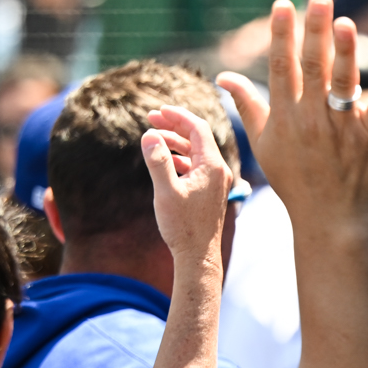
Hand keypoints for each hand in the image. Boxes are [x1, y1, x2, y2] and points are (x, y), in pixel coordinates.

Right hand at [141, 102, 230, 268]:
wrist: (199, 257)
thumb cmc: (183, 227)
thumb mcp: (166, 192)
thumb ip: (158, 162)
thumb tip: (149, 134)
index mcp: (212, 166)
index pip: (198, 128)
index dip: (177, 116)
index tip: (157, 110)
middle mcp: (219, 171)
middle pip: (197, 137)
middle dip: (174, 125)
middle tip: (150, 118)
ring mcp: (216, 181)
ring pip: (195, 152)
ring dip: (175, 141)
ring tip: (152, 137)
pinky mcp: (210, 192)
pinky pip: (195, 166)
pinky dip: (179, 158)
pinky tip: (164, 160)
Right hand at [220, 0, 367, 238]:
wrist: (328, 218)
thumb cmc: (293, 179)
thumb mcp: (263, 143)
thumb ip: (247, 105)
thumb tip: (224, 76)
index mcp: (285, 116)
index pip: (281, 67)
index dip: (281, 34)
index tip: (283, 5)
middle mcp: (312, 118)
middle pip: (312, 67)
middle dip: (315, 31)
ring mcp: (342, 128)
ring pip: (343, 83)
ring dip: (346, 52)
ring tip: (346, 23)